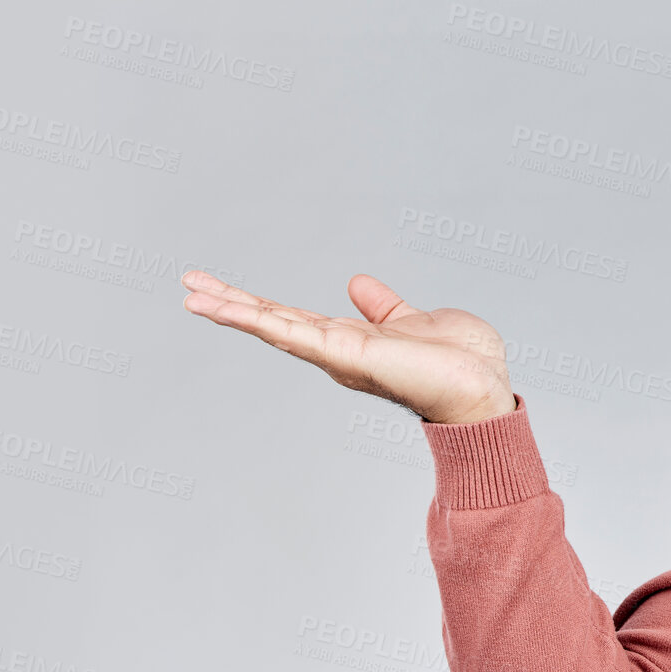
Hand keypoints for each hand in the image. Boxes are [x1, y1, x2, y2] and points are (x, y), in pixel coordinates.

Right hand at [180, 271, 516, 424]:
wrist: (482, 388)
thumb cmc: (460, 363)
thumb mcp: (412, 320)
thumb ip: (382, 307)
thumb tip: (357, 283)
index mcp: (350, 342)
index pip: (292, 318)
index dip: (256, 303)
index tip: (220, 288)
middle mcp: (336, 351)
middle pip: (272, 321)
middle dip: (230, 304)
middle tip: (188, 285)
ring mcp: (337, 355)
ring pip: (273, 326)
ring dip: (231, 310)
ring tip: (191, 295)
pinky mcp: (345, 354)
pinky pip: (293, 333)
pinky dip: (259, 320)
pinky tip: (229, 309)